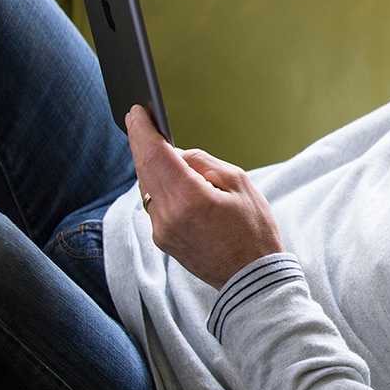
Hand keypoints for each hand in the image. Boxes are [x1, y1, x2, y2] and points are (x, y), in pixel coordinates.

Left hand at [125, 104, 284, 289]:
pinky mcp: (162, 240)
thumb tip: (177, 155)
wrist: (252, 277)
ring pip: (147, 186)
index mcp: (190, 198)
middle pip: (145, 169)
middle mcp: (168, 215)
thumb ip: (204, 163)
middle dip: (141, 143)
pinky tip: (166, 176)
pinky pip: (154, 203)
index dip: (143, 131)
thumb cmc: (254, 229)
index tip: (136, 112)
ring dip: (150, 164)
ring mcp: (162, 230)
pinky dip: (157, 185)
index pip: (156, 156)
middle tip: (138, 120)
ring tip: (155, 146)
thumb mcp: (239, 183)